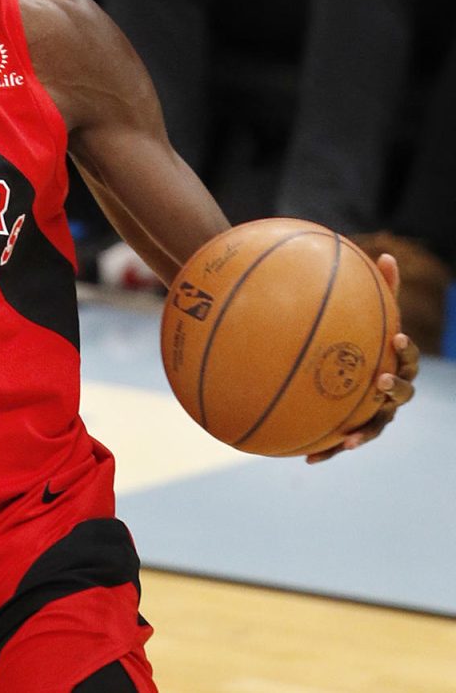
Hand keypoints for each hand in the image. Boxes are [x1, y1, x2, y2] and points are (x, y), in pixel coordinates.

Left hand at [306, 253, 418, 463]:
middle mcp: (389, 392)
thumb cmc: (360, 340)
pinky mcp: (352, 431)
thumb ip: (378, 290)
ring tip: (349, 441)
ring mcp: (374, 414)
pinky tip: (307, 460)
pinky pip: (340, 444)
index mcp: (394, 363)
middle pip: (401, 394)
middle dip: (393, 390)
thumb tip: (385, 253)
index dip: (405, 350)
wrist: (343, 372)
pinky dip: (327, 452)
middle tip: (379, 382)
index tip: (397, 338)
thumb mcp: (368, 315)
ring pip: (375, 427)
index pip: (406, 356)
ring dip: (364, 434)